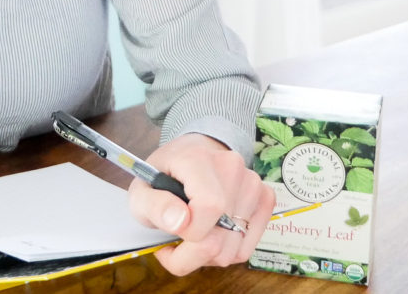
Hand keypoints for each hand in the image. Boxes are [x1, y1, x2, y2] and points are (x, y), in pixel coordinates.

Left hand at [127, 133, 274, 275]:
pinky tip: (212, 234)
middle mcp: (232, 167)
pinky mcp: (265, 198)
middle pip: (221, 238)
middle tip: (176, 238)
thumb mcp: (142, 191)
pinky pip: (246, 248)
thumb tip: (180, 222)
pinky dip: (227, 250)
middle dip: (192, 252)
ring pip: (234, 249)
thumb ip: (154, 206)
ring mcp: (252, 183)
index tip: (172, 230)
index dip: (189, 233)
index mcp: (198, 159)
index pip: (209, 207)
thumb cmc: (165, 175)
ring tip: (194, 233)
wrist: (192, 154)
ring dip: (209, 253)